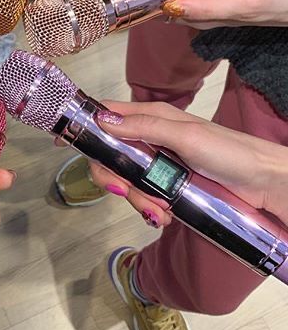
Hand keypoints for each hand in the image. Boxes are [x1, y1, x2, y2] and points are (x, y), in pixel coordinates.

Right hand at [89, 101, 287, 226]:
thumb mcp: (186, 136)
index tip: (62, 142)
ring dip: (135, 198)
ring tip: (159, 212)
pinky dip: (148, 207)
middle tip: (127, 195)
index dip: (83, 124)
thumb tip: (102, 120)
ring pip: (125, 178)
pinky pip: (143, 194)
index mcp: (151, 116)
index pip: (106, 114)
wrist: (267, 184)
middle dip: (113, 178)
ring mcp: (157, 161)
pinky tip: (164, 216)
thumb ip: (145, 127)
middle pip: (109, 154)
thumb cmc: (229, 153)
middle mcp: (149, 136)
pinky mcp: (167, 183)